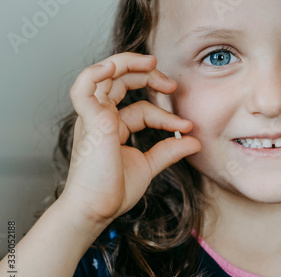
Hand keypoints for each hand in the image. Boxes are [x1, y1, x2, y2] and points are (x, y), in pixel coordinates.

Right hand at [59, 52, 200, 235]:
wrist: (97, 210)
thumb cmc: (113, 191)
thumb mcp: (149, 165)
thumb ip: (170, 150)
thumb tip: (195, 142)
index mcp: (113, 126)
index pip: (142, 109)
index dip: (165, 114)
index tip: (187, 126)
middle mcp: (101, 117)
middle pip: (121, 82)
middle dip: (148, 76)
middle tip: (172, 84)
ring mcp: (93, 116)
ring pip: (104, 75)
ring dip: (127, 64)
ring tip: (152, 62)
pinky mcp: (89, 119)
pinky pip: (85, 86)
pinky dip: (97, 72)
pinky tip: (114, 66)